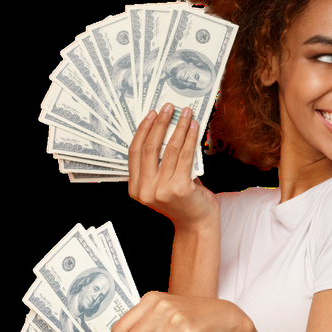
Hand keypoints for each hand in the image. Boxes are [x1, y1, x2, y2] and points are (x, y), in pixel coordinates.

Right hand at [128, 104, 217, 228]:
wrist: (197, 224)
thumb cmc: (182, 202)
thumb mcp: (163, 183)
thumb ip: (159, 164)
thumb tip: (165, 129)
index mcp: (135, 188)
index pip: (134, 152)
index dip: (143, 130)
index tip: (151, 114)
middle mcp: (145, 190)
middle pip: (149, 148)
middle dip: (160, 124)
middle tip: (168, 107)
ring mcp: (161, 190)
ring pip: (168, 150)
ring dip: (178, 127)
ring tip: (185, 113)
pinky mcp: (179, 189)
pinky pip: (184, 157)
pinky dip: (189, 139)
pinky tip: (193, 127)